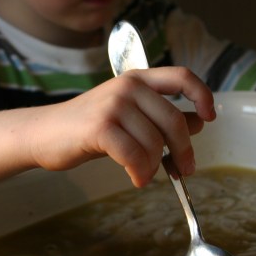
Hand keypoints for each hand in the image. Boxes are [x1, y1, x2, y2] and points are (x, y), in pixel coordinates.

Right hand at [30, 67, 215, 186]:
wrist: (44, 133)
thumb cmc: (88, 127)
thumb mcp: (128, 115)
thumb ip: (160, 116)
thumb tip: (198, 121)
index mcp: (137, 79)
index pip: (181, 76)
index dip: (202, 95)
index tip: (211, 116)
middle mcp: (127, 86)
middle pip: (173, 119)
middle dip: (184, 150)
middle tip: (184, 169)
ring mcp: (113, 105)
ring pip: (154, 142)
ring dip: (155, 166)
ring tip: (145, 173)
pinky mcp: (100, 127)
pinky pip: (135, 155)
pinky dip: (141, 173)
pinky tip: (136, 179)